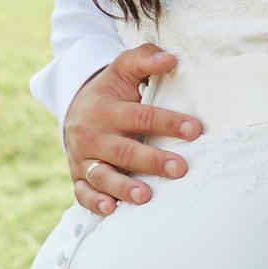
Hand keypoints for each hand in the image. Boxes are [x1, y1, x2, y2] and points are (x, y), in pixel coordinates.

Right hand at [61, 50, 201, 217]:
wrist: (73, 108)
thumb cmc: (110, 92)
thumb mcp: (123, 69)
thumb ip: (144, 59)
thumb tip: (170, 58)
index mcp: (107, 109)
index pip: (141, 116)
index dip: (168, 122)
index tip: (194, 129)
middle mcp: (94, 135)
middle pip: (124, 150)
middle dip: (152, 161)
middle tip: (179, 168)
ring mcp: (84, 158)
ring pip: (103, 175)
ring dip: (123, 187)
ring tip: (146, 196)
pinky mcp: (78, 176)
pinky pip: (83, 193)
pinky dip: (94, 202)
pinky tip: (111, 210)